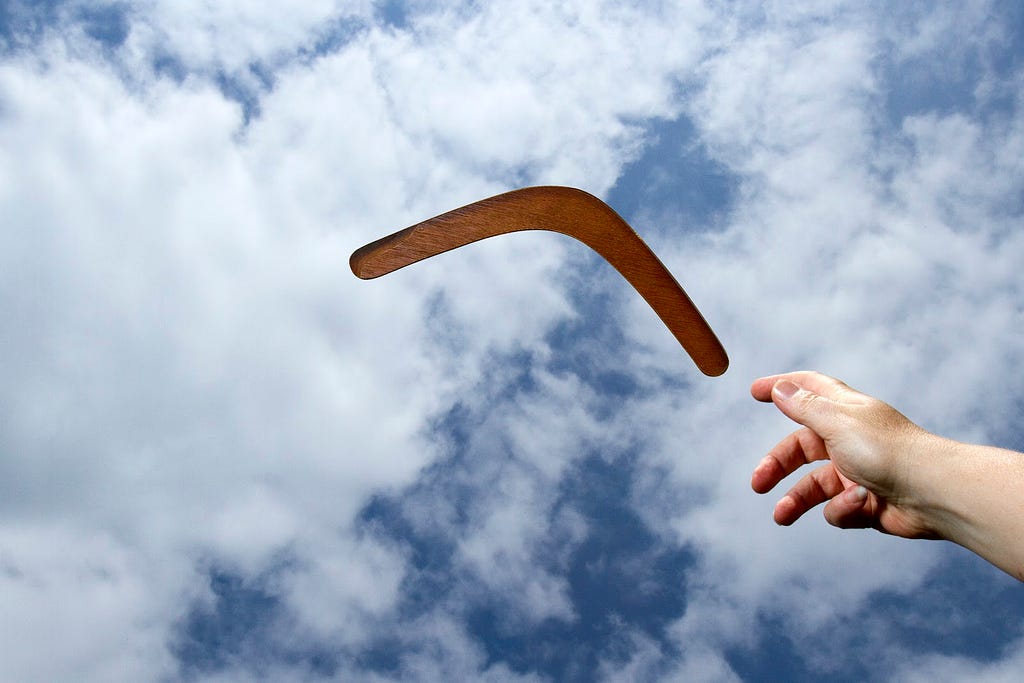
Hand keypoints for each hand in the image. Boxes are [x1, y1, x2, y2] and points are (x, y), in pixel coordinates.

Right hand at [750, 371, 939, 538]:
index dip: (782, 387)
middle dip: (777, 466)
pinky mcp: (867, 503)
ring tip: (782, 516)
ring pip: (814, 486)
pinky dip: (843, 509)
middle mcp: (850, 439)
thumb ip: (804, 407)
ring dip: (797, 500)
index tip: (754, 391)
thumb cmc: (888, 451)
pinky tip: (859, 505)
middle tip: (758, 484)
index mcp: (844, 412)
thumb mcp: (836, 422)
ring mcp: (858, 472)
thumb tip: (780, 388)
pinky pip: (839, 508)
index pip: (808, 390)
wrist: (934, 494)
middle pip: (801, 448)